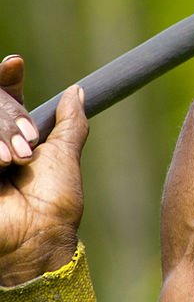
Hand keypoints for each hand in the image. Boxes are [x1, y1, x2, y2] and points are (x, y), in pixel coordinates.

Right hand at [0, 55, 87, 284]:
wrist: (36, 238)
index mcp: (15, 138)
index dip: (6, 78)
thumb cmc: (55, 202)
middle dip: (8, 120)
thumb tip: (78, 90)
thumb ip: (70, 122)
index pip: (4, 96)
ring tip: (11, 165)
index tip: (15, 63)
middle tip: (24, 151)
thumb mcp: (65, 155)